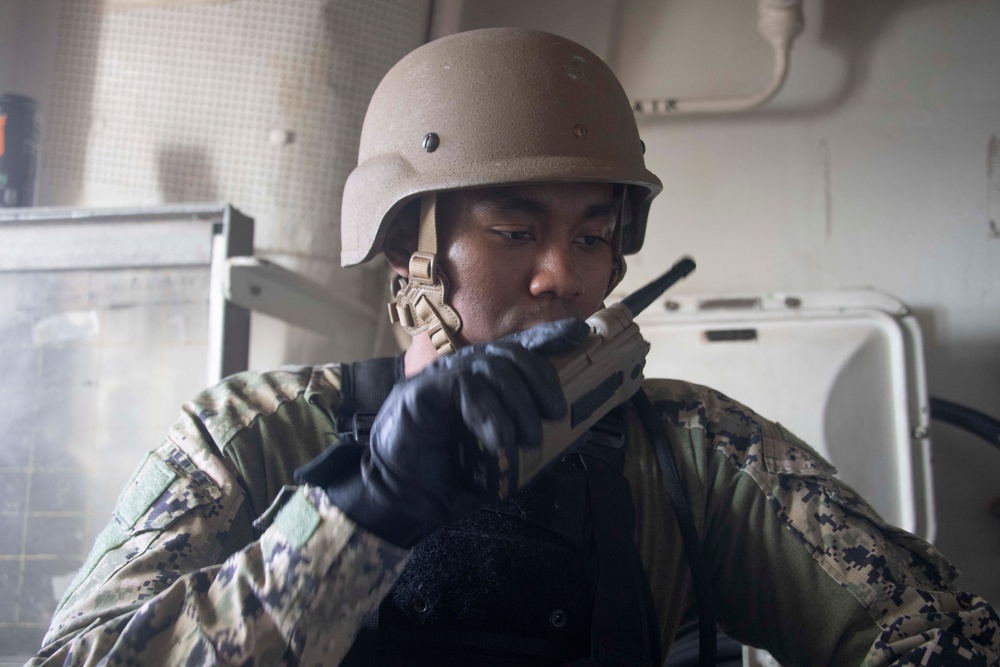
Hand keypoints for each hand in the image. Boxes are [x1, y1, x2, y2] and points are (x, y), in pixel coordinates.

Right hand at [295, 318, 588, 546]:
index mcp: (483, 382)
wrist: (404, 501)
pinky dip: (489, 415)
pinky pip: (465, 386)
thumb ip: (541, 444)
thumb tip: (584, 432)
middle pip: (512, 353)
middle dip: (541, 379)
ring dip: (518, 402)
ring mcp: (441, 377)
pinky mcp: (423, 391)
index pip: (519, 349)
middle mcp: (463, 372)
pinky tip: (498, 442)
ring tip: (526, 439)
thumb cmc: (452, 479)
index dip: (549, 337)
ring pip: (493, 366)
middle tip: (555, 413)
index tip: (579, 333)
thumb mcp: (506, 461)